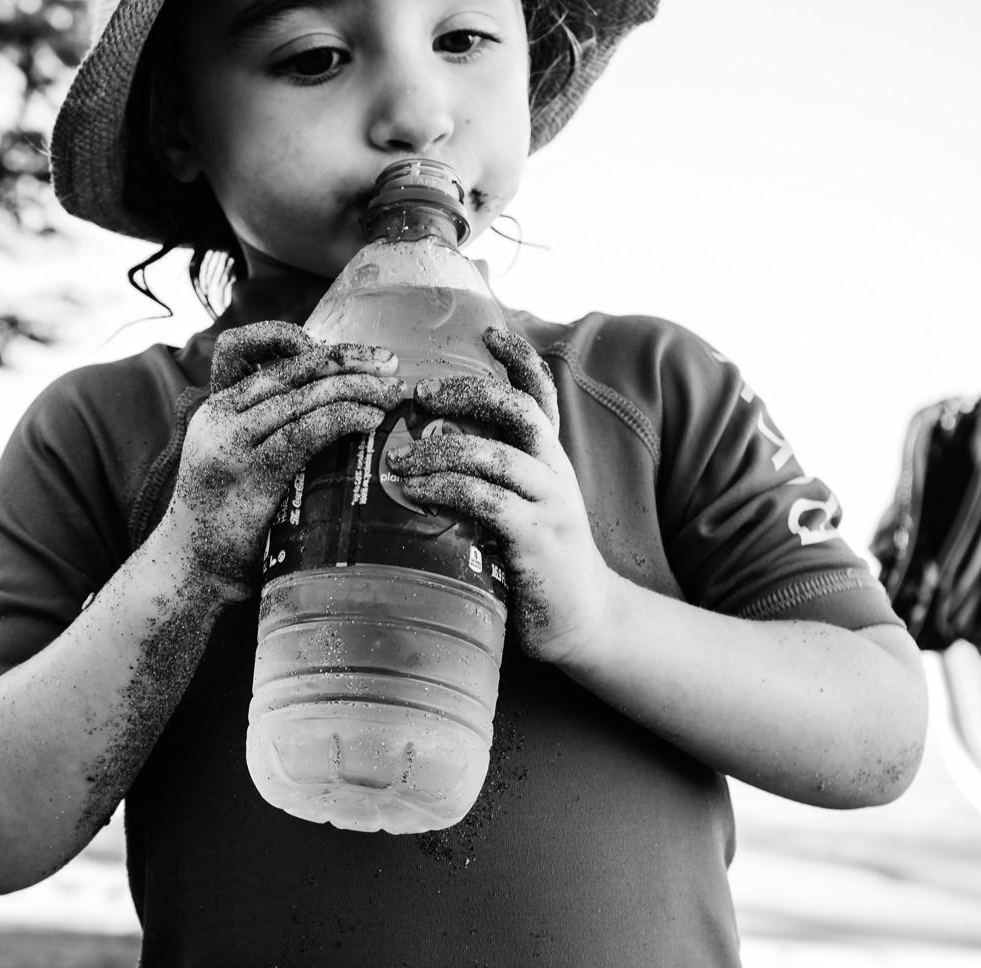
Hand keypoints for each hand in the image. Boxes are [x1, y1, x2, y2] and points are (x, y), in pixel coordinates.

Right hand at [164, 321, 403, 600]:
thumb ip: (265, 430)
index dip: (284, 334)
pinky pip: (306, 432)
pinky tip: (370, 421)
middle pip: (288, 367)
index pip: (239, 345)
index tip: (331, 349)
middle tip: (390, 363)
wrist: (191, 568)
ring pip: (304, 396)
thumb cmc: (226, 519)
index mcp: (214, 407)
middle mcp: (218, 416)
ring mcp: (231, 444)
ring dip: (358, 388)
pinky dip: (344, 419)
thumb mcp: (236, 460)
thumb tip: (332, 404)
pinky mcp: (251, 475)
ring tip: (392, 393)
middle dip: (347, 359)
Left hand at [386, 325, 614, 665]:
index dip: (518, 358)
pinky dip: (447, 491)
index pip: (540, 394)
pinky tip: (414, 493)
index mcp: (549, 460)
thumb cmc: (537, 565)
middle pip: (517, 409)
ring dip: (439, 451)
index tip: (487, 331)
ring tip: (397, 458)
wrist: (583, 623)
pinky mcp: (536, 540)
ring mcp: (549, 504)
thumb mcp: (519, 511)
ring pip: (494, 455)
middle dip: (464, 393)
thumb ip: (488, 483)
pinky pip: (487, 501)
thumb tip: (423, 458)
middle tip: (417, 396)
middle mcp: (554, 473)